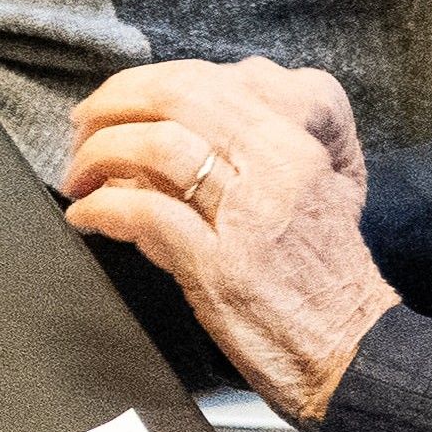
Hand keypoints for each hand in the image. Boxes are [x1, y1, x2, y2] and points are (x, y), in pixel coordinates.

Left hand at [56, 58, 396, 417]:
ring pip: (155, 148)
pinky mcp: (221, 266)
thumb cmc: (320, 278)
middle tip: (80, 133)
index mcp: (291, 145)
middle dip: (110, 108)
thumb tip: (159, 133)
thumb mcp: (302, 193)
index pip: (203, 81)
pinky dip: (102, 208)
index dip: (139, 86)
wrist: (354, 350)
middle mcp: (276, 168)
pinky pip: (144, 213)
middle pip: (174, 100)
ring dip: (97, 157)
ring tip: (78, 179)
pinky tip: (87, 218)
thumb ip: (243, 153)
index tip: (111, 103)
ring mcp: (248, 215)